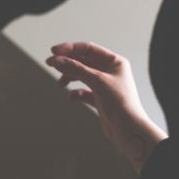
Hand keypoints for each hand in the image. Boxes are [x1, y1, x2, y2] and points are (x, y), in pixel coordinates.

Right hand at [46, 42, 167, 172]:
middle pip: (83, 62)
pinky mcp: (100, 100)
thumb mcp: (96, 81)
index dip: (70, 49)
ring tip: (61, 84)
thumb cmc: (120, 103)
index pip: (88, 49)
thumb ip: (76, 69)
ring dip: (70, 77)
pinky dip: (76, 93)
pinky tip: (72, 97)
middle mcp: (110, 72)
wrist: (128, 129)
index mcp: (114, 62)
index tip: (53, 51)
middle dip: (67, 63)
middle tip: (50, 64)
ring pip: (82, 76)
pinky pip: (84, 92)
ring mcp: (105, 86)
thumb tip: (57, 60)